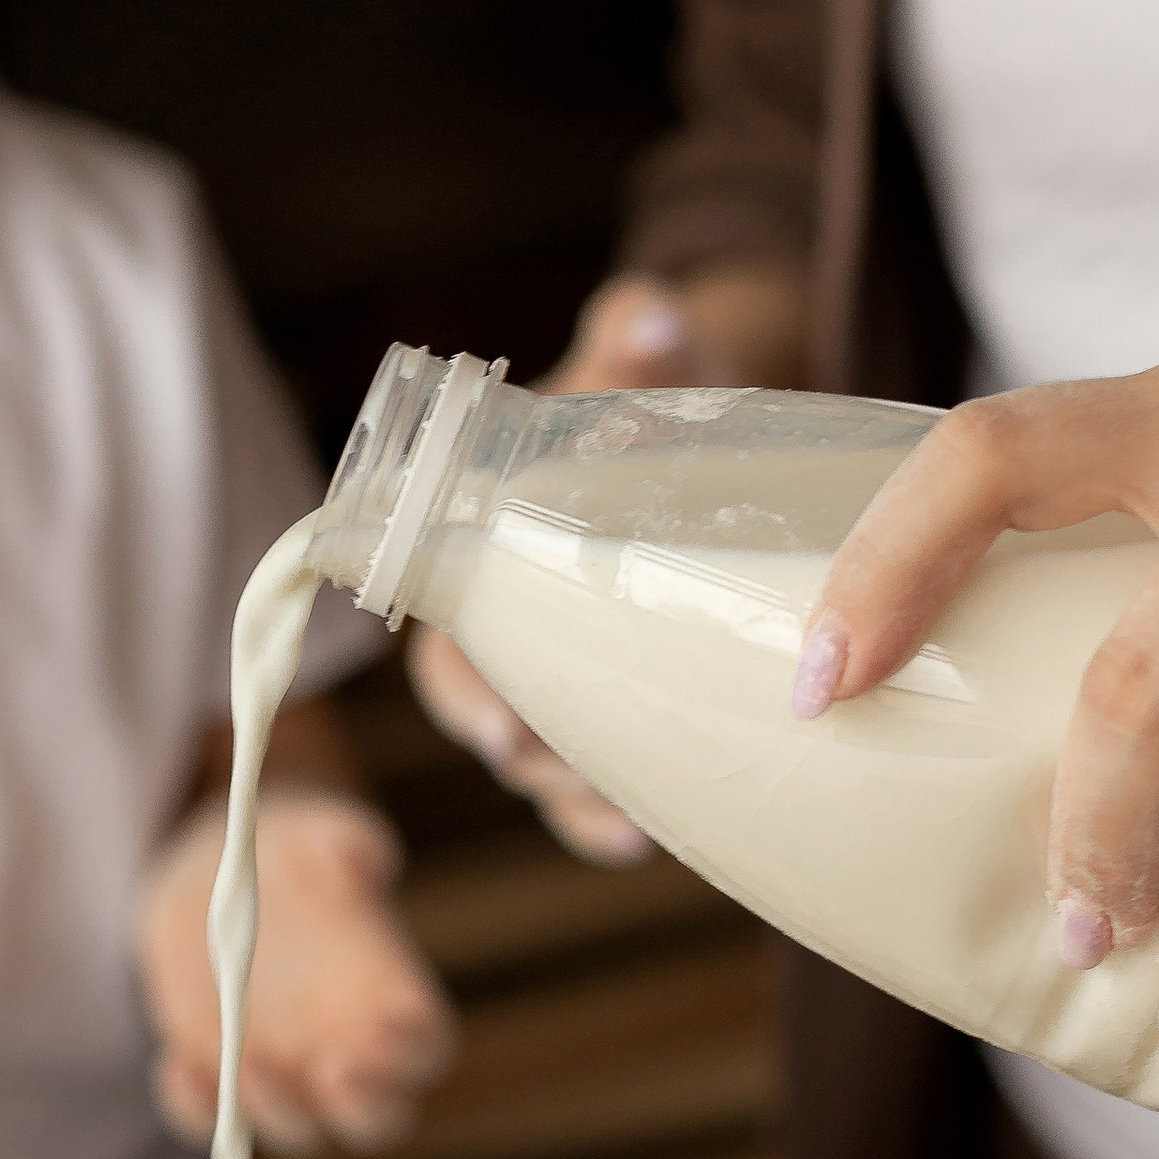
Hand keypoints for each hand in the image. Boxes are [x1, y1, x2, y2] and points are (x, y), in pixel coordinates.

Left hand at [136, 787, 456, 1154]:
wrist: (215, 871)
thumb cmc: (290, 849)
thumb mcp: (315, 829)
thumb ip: (346, 841)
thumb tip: (363, 863)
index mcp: (390, 995)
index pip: (425, 1047)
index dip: (413, 1053)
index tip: (386, 1033)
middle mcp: (347, 1049)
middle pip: (378, 1116)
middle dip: (363, 1108)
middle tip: (332, 1072)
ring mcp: (286, 1071)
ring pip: (298, 1127)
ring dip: (276, 1111)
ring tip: (242, 1063)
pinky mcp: (221, 1075)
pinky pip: (213, 1117)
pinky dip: (197, 1109)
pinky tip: (175, 1065)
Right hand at [408, 263, 808, 860]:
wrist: (709, 418)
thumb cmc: (653, 389)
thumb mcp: (642, 358)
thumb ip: (635, 336)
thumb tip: (652, 319)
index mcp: (485, 552)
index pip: (448, 637)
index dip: (465, 688)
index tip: (497, 724)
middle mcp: (516, 629)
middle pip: (493, 719)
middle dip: (527, 758)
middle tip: (565, 773)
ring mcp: (573, 677)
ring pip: (550, 767)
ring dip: (578, 802)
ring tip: (630, 825)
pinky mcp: (633, 705)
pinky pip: (609, 781)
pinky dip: (623, 815)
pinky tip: (657, 838)